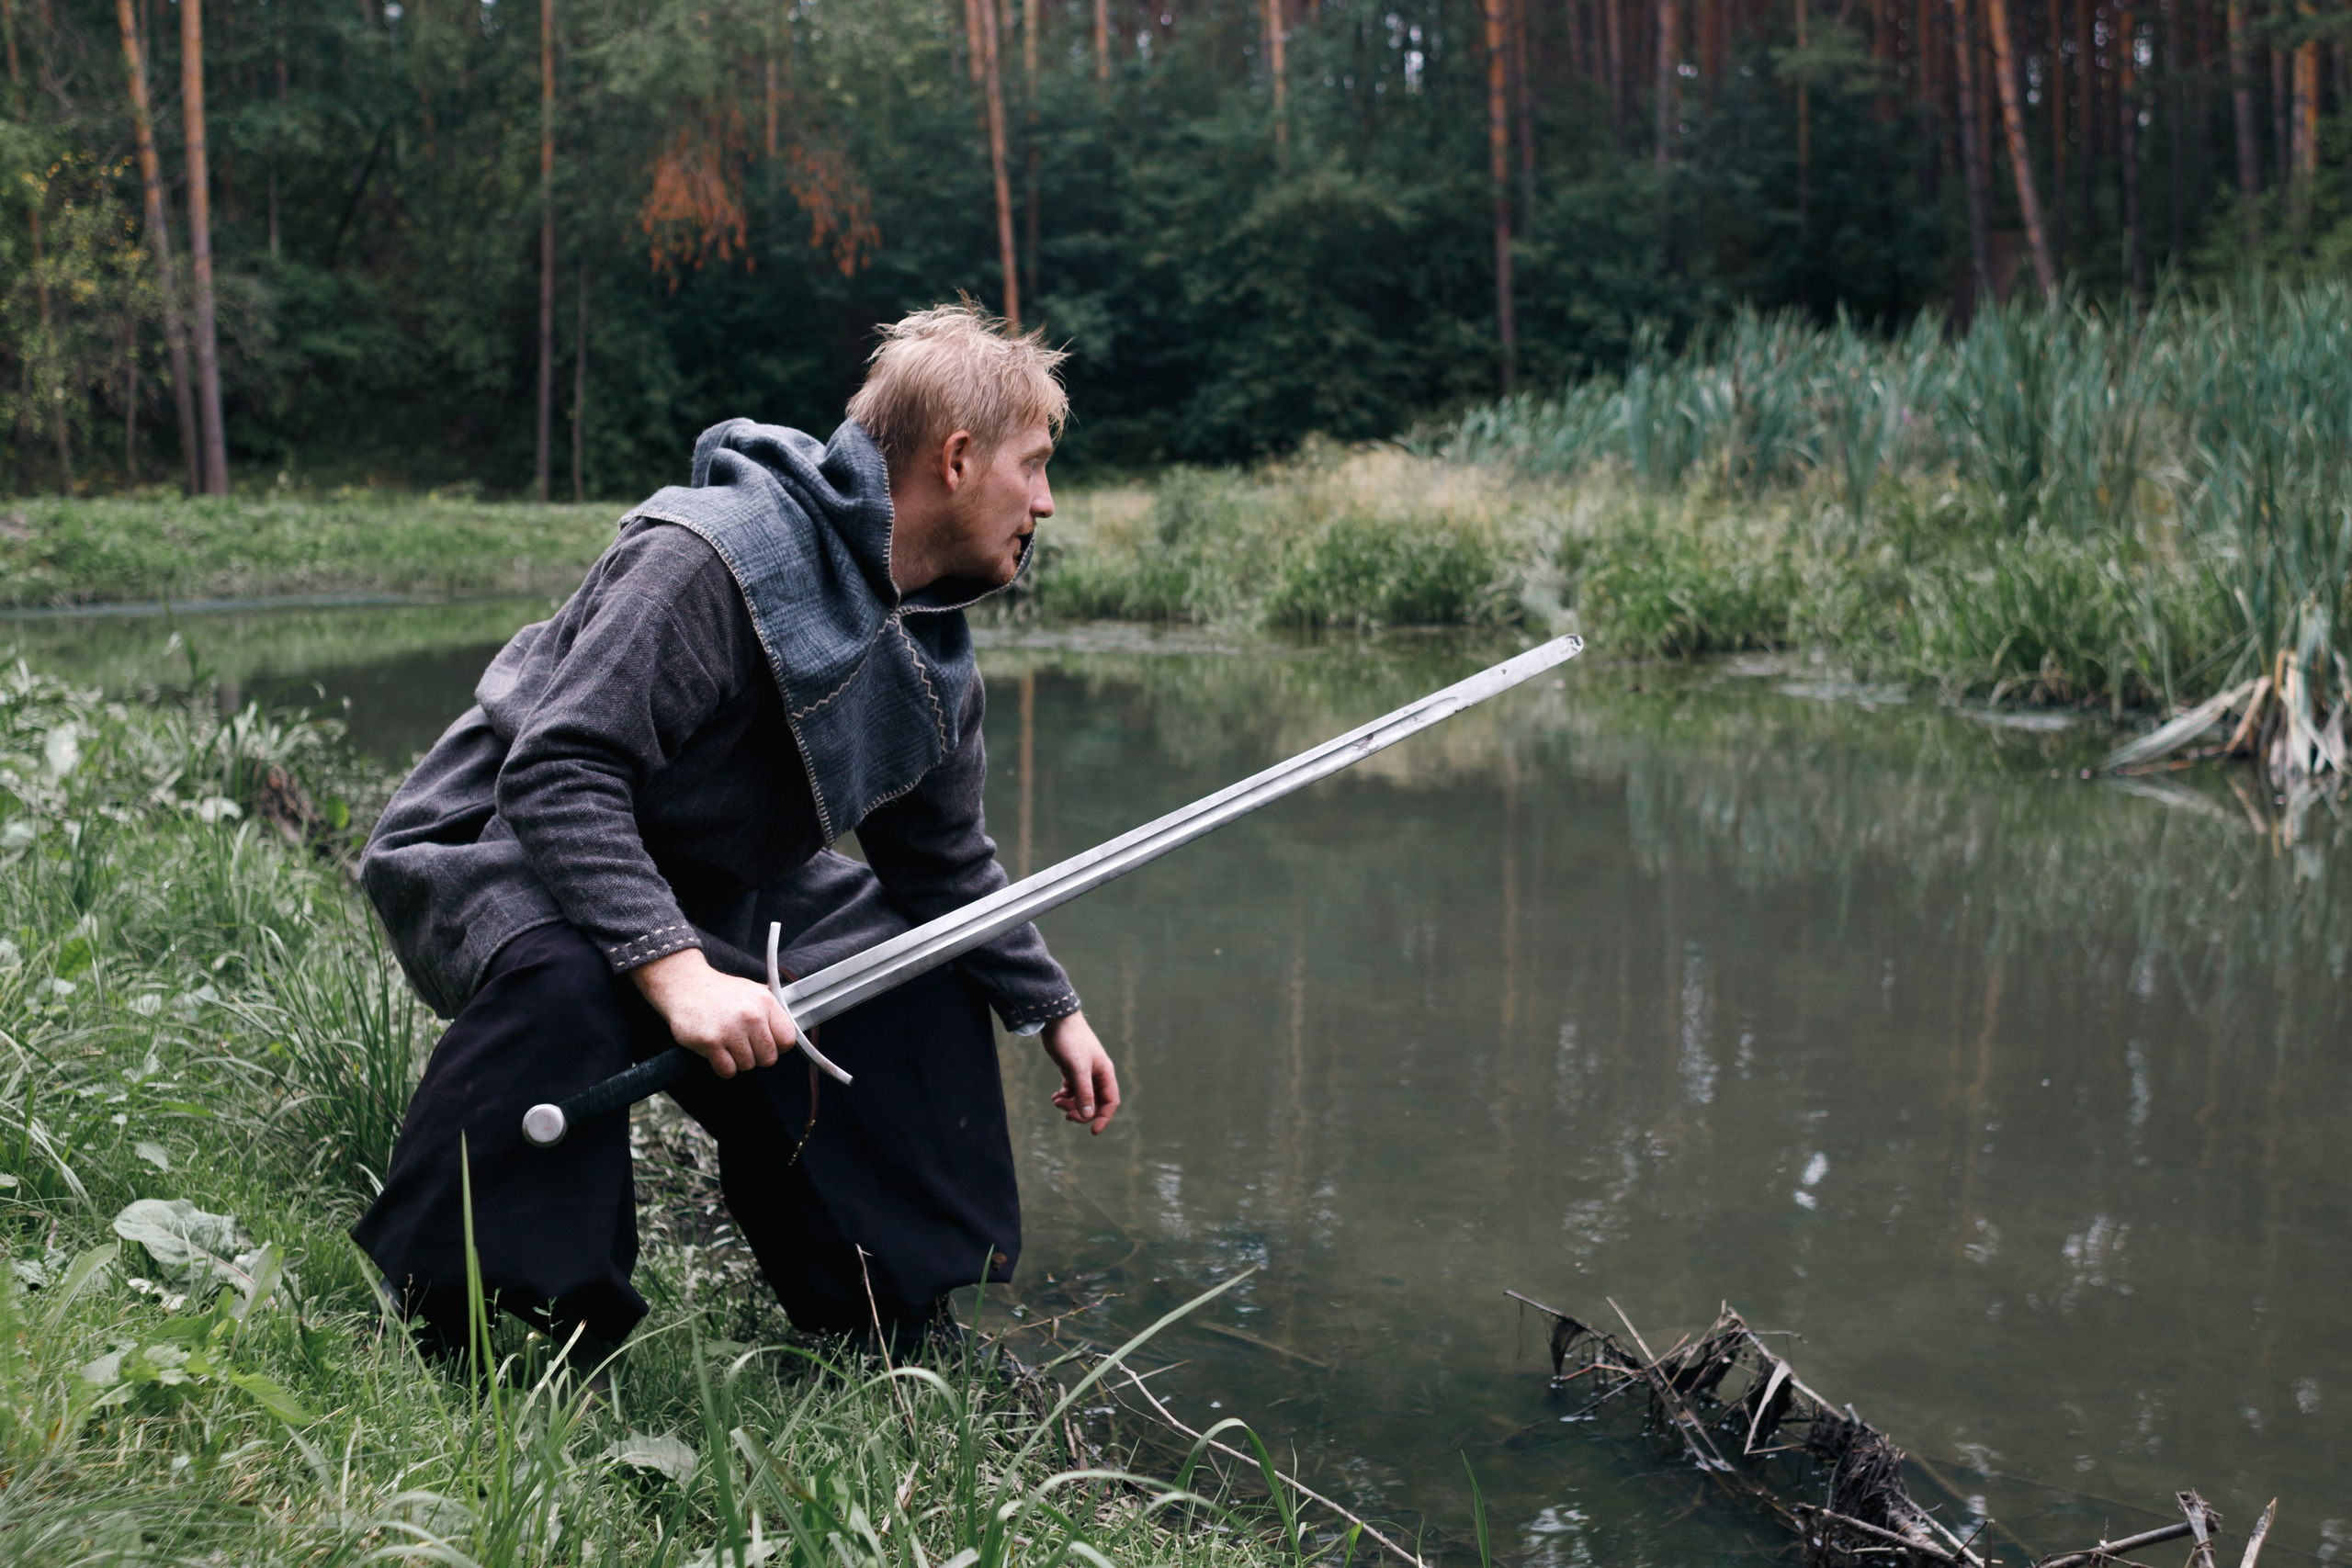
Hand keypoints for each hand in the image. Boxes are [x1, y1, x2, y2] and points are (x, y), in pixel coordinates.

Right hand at [630, 946, 795, 1078]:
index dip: (777, 1046)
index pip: (788, 1040)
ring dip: (738, 1061)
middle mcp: (751, 1016)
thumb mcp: (752, 990)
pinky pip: (727, 1071)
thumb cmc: (720, 991)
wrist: (685, 985)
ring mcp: (731, 1030)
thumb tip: (793, 1023)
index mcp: (765, 1003)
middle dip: (757, 1057)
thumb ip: (772, 1008)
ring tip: (728, 1045)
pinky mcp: (711, 1042)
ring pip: (748, 1066)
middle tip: (743, 1046)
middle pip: (769, 1058)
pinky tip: (717, 1052)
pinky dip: (723, 1067)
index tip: (766, 1043)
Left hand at [1040, 1011, 1118, 1134]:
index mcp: (1105, 1074)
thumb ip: (1084, 1092)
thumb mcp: (1077, 1068)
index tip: (1093, 1131)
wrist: (1055, 1020)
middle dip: (1081, 1112)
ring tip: (1056, 1102)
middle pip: (1095, 1104)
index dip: (1104, 1118)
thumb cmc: (1070, 1041)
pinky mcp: (1071, 1070)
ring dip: (1070, 1105)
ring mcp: (1084, 1073)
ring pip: (1082, 1098)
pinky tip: (1055, 1097)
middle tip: (1065, 1114)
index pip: (1110, 1102)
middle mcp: (1097, 1075)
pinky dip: (1064, 1097)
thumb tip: (1088, 1116)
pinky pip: (1072, 1091)